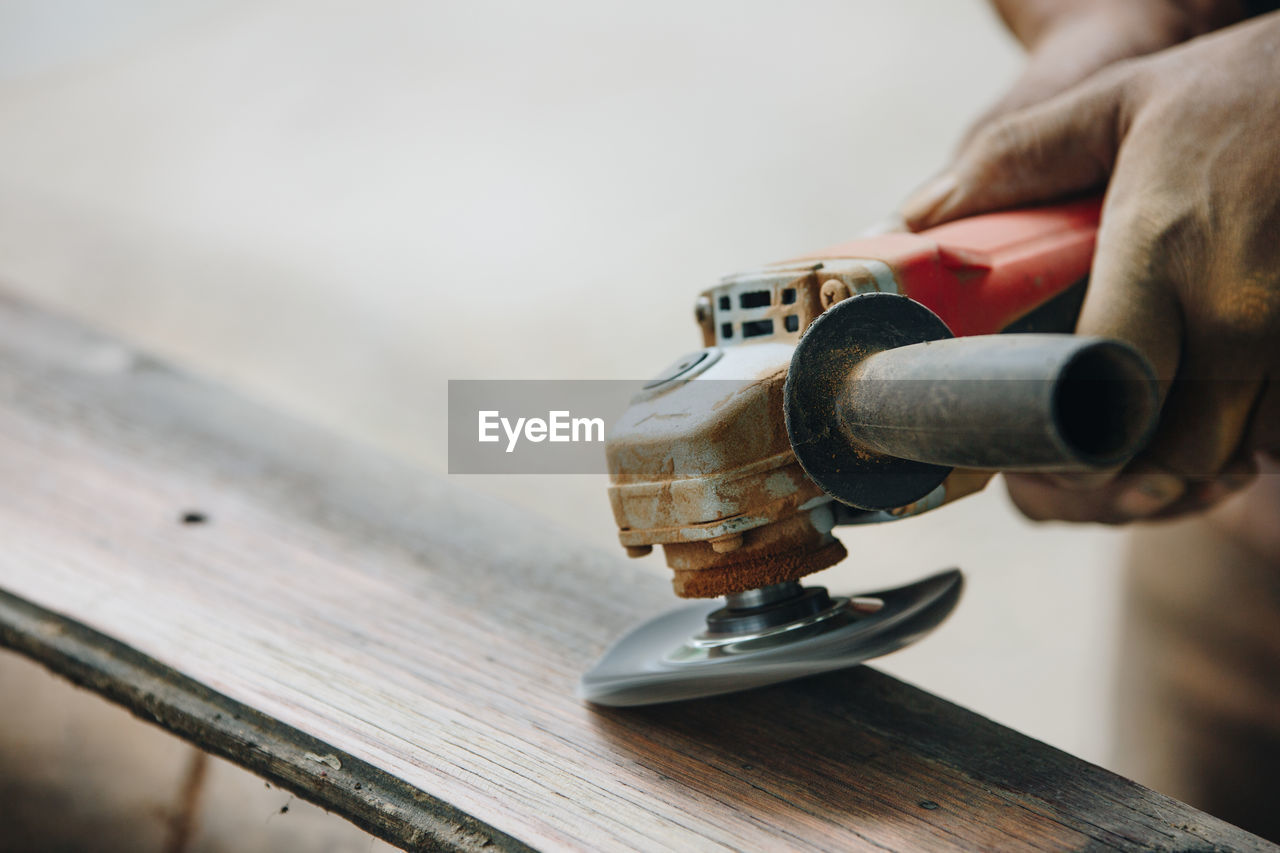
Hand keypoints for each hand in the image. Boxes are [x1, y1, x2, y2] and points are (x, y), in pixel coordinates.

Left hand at [901, 13, 1279, 522]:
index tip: (1031, 444)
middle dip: (1118, 467)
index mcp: (1163, 248)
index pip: (1100, 394)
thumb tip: (916, 216)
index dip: (1061, 443)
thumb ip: (1015, 158)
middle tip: (1079, 447)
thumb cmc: (1242, 90)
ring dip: (1185, 462)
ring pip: (1234, 456)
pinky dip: (1246, 443)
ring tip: (1143, 431)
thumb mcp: (1119, 101)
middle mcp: (1241, 304)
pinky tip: (1212, 409)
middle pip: (1169, 451)